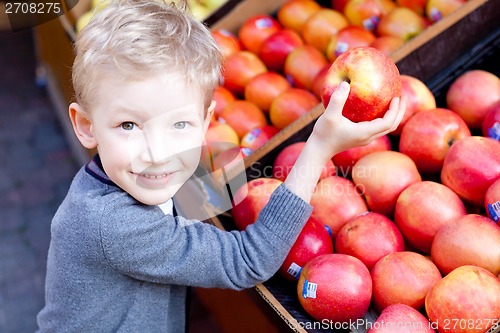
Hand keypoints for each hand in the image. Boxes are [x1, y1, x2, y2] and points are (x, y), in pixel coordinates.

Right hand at [284, 81, 405, 202]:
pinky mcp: (361, 137)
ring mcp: (365, 138)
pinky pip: (379, 127)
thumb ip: (337, 99)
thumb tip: (346, 83)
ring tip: (395, 100)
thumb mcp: (329, 115)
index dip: (395, 110)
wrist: (319, 149)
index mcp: (364, 132)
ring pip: (387, 128)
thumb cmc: (324, 133)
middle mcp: (368, 137)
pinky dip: (384, 117)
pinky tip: (379, 107)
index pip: (388, 123)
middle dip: (400, 112)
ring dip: (394, 115)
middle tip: (402, 96)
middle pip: (392, 126)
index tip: (396, 97)